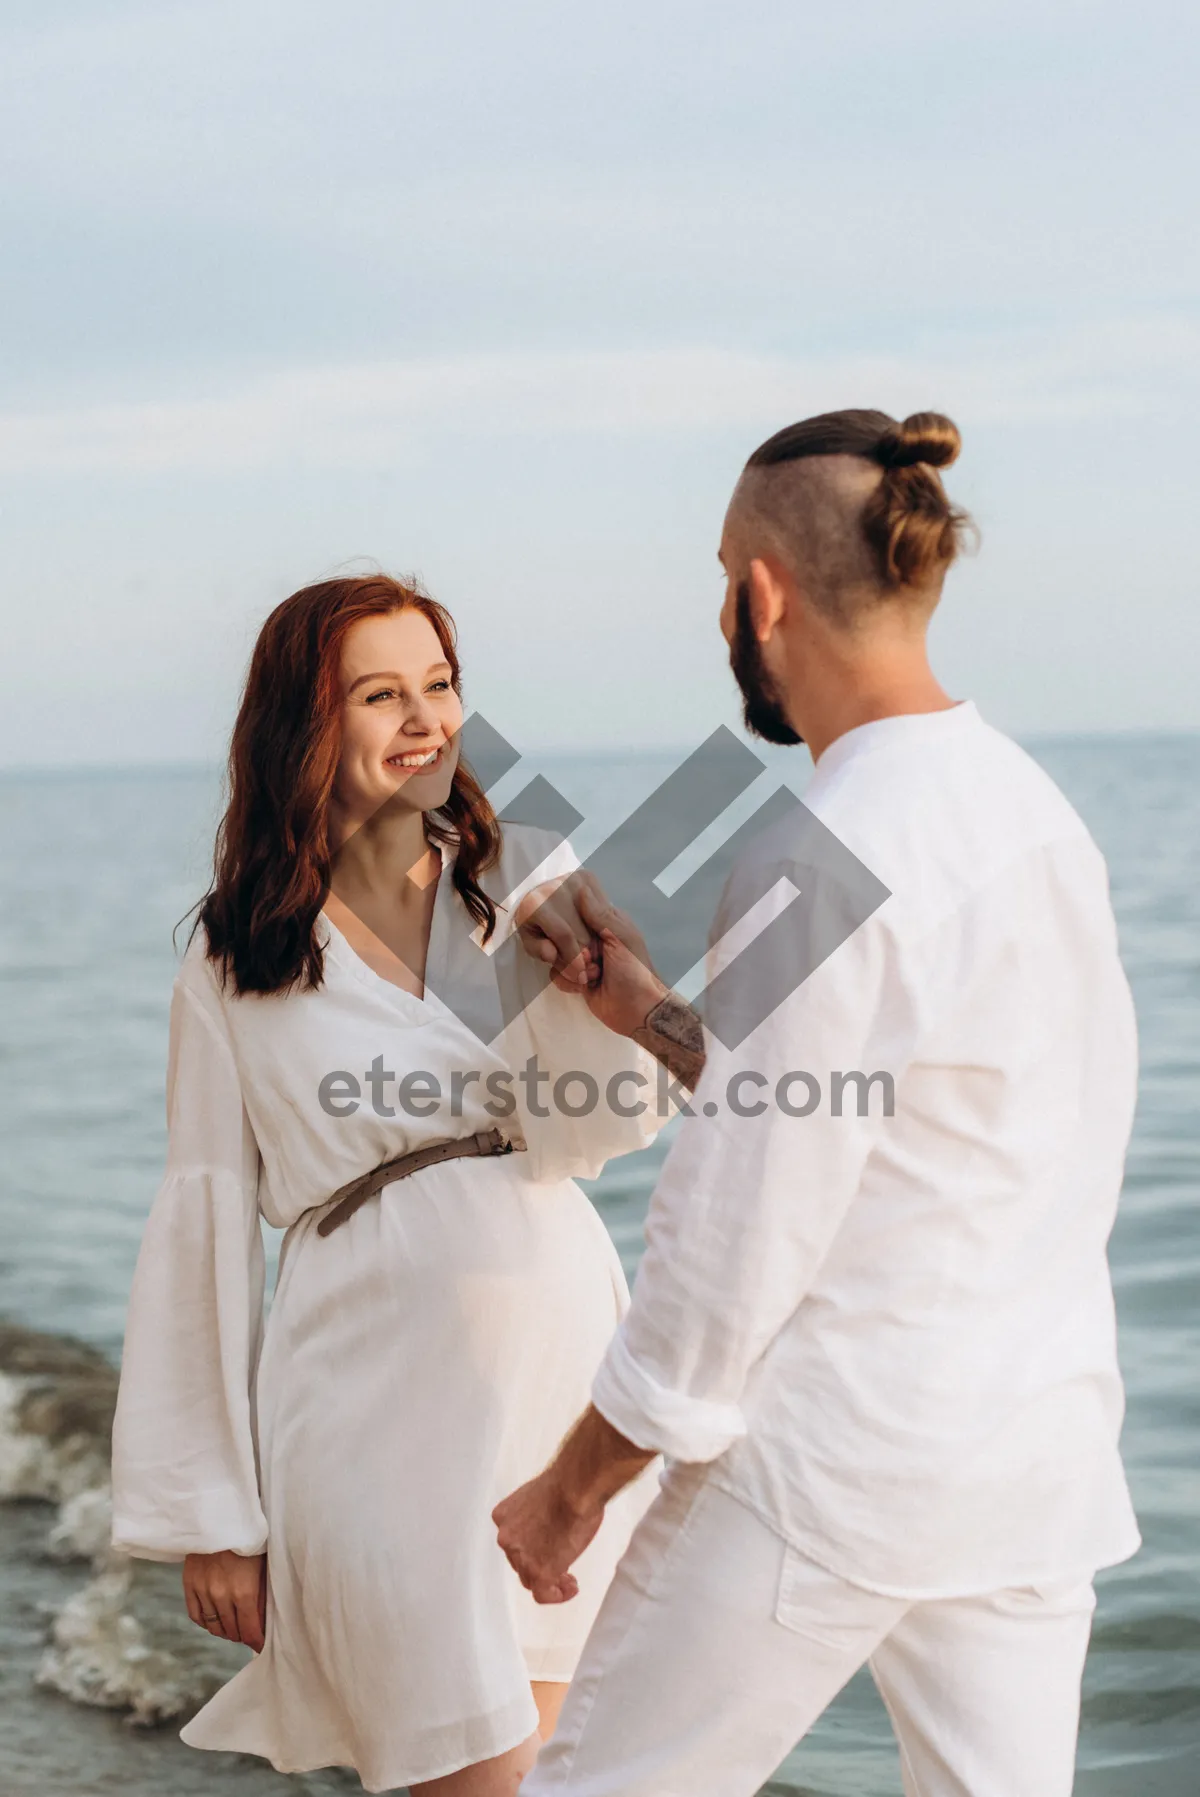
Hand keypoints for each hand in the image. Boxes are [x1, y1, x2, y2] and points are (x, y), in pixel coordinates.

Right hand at [183, 1549, 266, 1651]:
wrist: (222, 1516)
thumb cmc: (250, 1539)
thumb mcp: (263, 1566)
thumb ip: (262, 1595)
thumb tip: (264, 1622)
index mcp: (245, 1592)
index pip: (249, 1631)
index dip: (256, 1642)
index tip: (260, 1646)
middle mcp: (222, 1595)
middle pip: (231, 1631)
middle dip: (242, 1635)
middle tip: (248, 1634)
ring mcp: (204, 1590)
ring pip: (213, 1626)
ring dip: (224, 1631)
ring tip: (232, 1627)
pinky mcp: (190, 1583)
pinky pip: (196, 1615)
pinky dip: (205, 1622)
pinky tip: (214, 1620)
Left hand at [492, 1469, 604, 1604]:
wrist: (575, 1487)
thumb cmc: (567, 1484)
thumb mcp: (540, 1496)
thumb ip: (537, 1515)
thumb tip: (550, 1523)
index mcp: (504, 1515)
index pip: (513, 1540)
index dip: (530, 1547)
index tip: (546, 1547)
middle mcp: (507, 1538)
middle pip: (520, 1561)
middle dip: (540, 1563)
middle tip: (560, 1565)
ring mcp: (521, 1557)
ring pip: (530, 1579)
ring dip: (550, 1581)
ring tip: (568, 1580)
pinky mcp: (539, 1573)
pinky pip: (543, 1594)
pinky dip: (557, 1595)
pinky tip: (570, 1588)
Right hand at [515, 872, 668, 1036]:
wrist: (637, 1011)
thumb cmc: (634, 970)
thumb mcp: (621, 938)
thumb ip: (599, 914)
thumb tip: (580, 887)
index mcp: (606, 925)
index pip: (577, 911)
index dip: (571, 919)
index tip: (572, 928)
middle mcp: (591, 940)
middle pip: (562, 934)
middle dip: (571, 950)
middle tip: (590, 960)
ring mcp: (581, 960)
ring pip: (556, 955)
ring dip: (571, 968)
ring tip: (591, 977)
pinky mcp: (574, 980)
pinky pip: (555, 974)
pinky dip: (567, 982)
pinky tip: (584, 988)